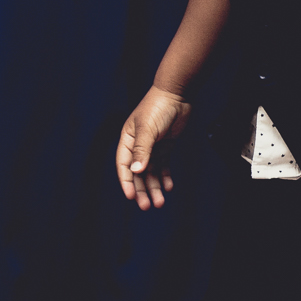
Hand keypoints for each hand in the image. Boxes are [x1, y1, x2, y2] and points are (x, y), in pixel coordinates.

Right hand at [116, 87, 193, 210]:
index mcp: (127, 140)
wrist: (177, 94)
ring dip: (154, 188)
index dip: (126, 182)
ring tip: (159, 202)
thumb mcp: (147, 129)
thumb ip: (141, 150)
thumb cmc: (157, 107)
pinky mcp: (165, 146)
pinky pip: (163, 166)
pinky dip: (165, 177)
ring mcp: (152, 146)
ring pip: (151, 172)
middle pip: (138, 173)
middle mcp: (138, 145)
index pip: (123, 165)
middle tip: (146, 206)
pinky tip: (169, 187)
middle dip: (141, 190)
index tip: (131, 197)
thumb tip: (135, 170)